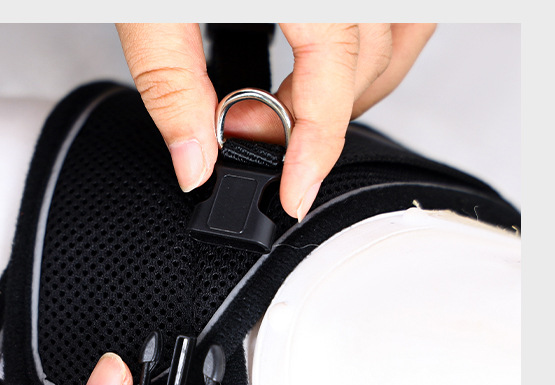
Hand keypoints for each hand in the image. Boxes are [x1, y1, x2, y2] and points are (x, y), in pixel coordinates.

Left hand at [116, 23, 435, 218]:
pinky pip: (400, 12)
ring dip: (353, 93)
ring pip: (399, 40)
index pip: (333, 77)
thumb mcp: (154, 2)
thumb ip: (172, 82)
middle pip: (372, 66)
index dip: (315, 148)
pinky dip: (370, 53)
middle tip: (259, 140)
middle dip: (319, 124)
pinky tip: (323, 67)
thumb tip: (195, 160)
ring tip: (291, 111)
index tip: (292, 195)